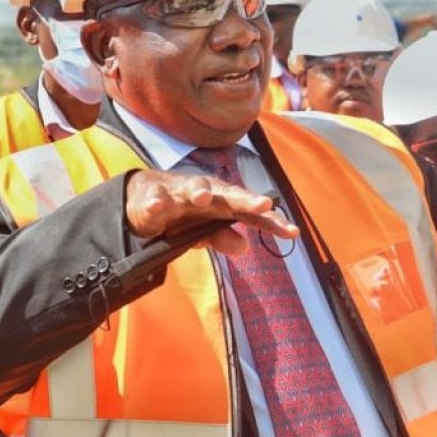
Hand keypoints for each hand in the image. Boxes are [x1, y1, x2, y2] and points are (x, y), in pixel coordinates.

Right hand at [125, 170, 298, 254]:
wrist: (145, 197)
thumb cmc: (184, 214)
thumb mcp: (204, 231)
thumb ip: (222, 238)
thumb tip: (244, 248)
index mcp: (222, 204)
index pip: (251, 212)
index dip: (270, 221)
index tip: (292, 232)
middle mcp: (207, 193)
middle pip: (229, 195)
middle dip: (245, 199)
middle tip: (263, 204)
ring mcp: (180, 191)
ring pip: (192, 188)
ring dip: (198, 192)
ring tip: (203, 199)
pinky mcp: (154, 194)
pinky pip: (156, 196)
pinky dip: (155, 201)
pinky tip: (156, 207)